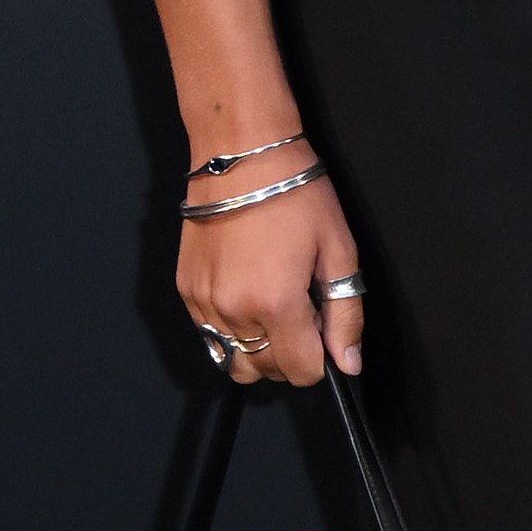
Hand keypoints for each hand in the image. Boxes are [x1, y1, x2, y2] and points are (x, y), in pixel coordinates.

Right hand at [181, 170, 361, 383]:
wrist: (241, 160)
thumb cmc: (298, 199)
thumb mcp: (339, 253)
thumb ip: (346, 315)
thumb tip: (347, 363)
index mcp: (276, 303)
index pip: (299, 371)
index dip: (320, 363)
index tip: (325, 336)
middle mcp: (233, 311)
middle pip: (264, 370)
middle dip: (291, 356)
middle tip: (304, 318)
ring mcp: (202, 302)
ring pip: (232, 359)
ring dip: (258, 349)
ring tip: (275, 312)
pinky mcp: (184, 290)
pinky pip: (209, 335)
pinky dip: (232, 331)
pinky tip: (249, 299)